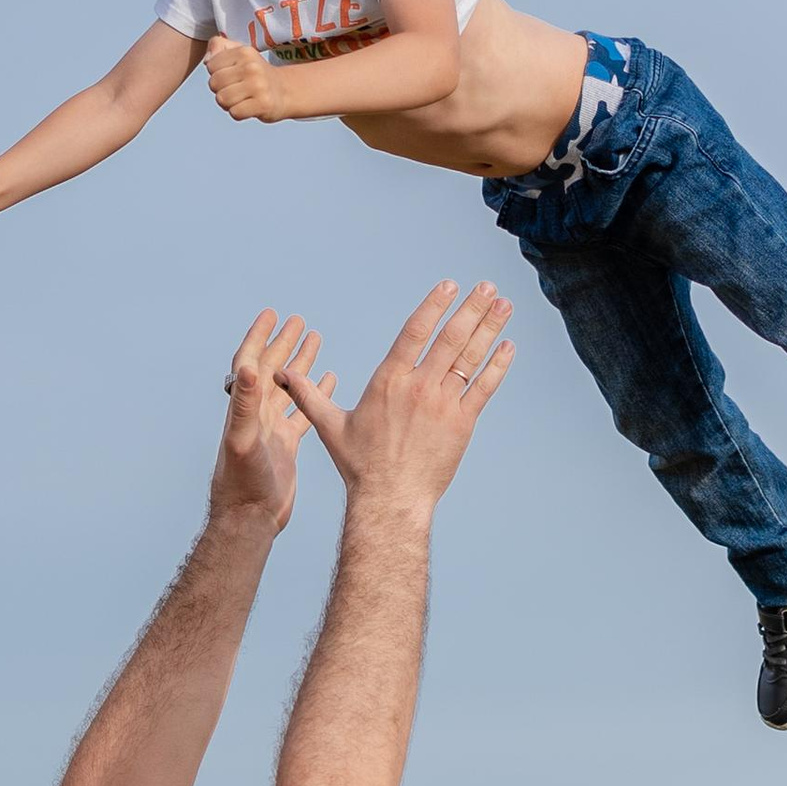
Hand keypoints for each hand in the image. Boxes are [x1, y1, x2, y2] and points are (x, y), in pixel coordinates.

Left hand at [205, 41, 280, 124]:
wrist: (284, 91)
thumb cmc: (254, 73)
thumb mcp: (238, 52)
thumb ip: (218, 46)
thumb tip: (207, 61)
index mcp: (244, 51)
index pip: (211, 66)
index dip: (216, 74)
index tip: (230, 76)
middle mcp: (252, 67)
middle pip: (214, 83)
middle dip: (219, 90)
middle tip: (233, 90)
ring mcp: (258, 86)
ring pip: (222, 99)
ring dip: (226, 104)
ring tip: (238, 99)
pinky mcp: (263, 104)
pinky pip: (235, 113)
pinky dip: (237, 113)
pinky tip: (247, 108)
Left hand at [210, 311, 333, 536]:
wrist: (250, 519)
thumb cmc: (241, 483)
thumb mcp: (243, 439)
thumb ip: (244, 403)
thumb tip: (249, 366)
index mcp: (245, 408)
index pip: (249, 362)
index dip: (258, 336)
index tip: (271, 314)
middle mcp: (257, 414)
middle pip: (271, 369)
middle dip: (283, 343)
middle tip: (298, 321)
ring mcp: (272, 429)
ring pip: (289, 388)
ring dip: (300, 364)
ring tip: (316, 339)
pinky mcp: (286, 445)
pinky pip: (303, 413)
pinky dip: (316, 395)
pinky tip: (330, 382)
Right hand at [277, 281, 513, 517]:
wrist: (390, 499)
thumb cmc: (360, 465)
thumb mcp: (329, 425)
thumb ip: (307, 395)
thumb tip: (278, 376)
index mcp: (388, 380)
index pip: (415, 331)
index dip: (434, 305)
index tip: (450, 285)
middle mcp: (418, 386)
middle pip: (450, 338)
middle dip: (471, 309)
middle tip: (489, 287)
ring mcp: (443, 404)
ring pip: (470, 358)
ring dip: (489, 328)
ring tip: (504, 305)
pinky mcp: (462, 424)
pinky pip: (484, 388)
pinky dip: (497, 366)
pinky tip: (508, 346)